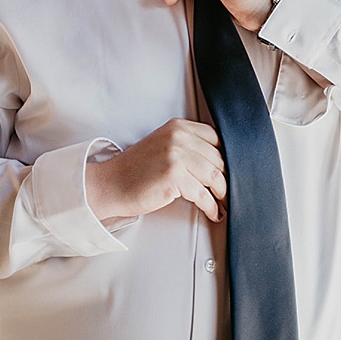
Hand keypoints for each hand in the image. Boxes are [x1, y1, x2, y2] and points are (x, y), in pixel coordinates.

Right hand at [85, 118, 226, 222]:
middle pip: (218, 158)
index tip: (231, 171)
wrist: (109, 184)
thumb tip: (219, 160)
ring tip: (224, 203)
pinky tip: (214, 212)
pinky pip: (203, 194)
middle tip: (231, 191)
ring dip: (223, 194)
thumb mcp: (163, 145)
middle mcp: (178, 137)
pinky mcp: (174, 177)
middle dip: (227, 178)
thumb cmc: (136, 170)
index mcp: (178, 127)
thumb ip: (187, 145)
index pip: (216, 138)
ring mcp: (176, 156)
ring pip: (214, 176)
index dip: (227, 156)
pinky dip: (211, 206)